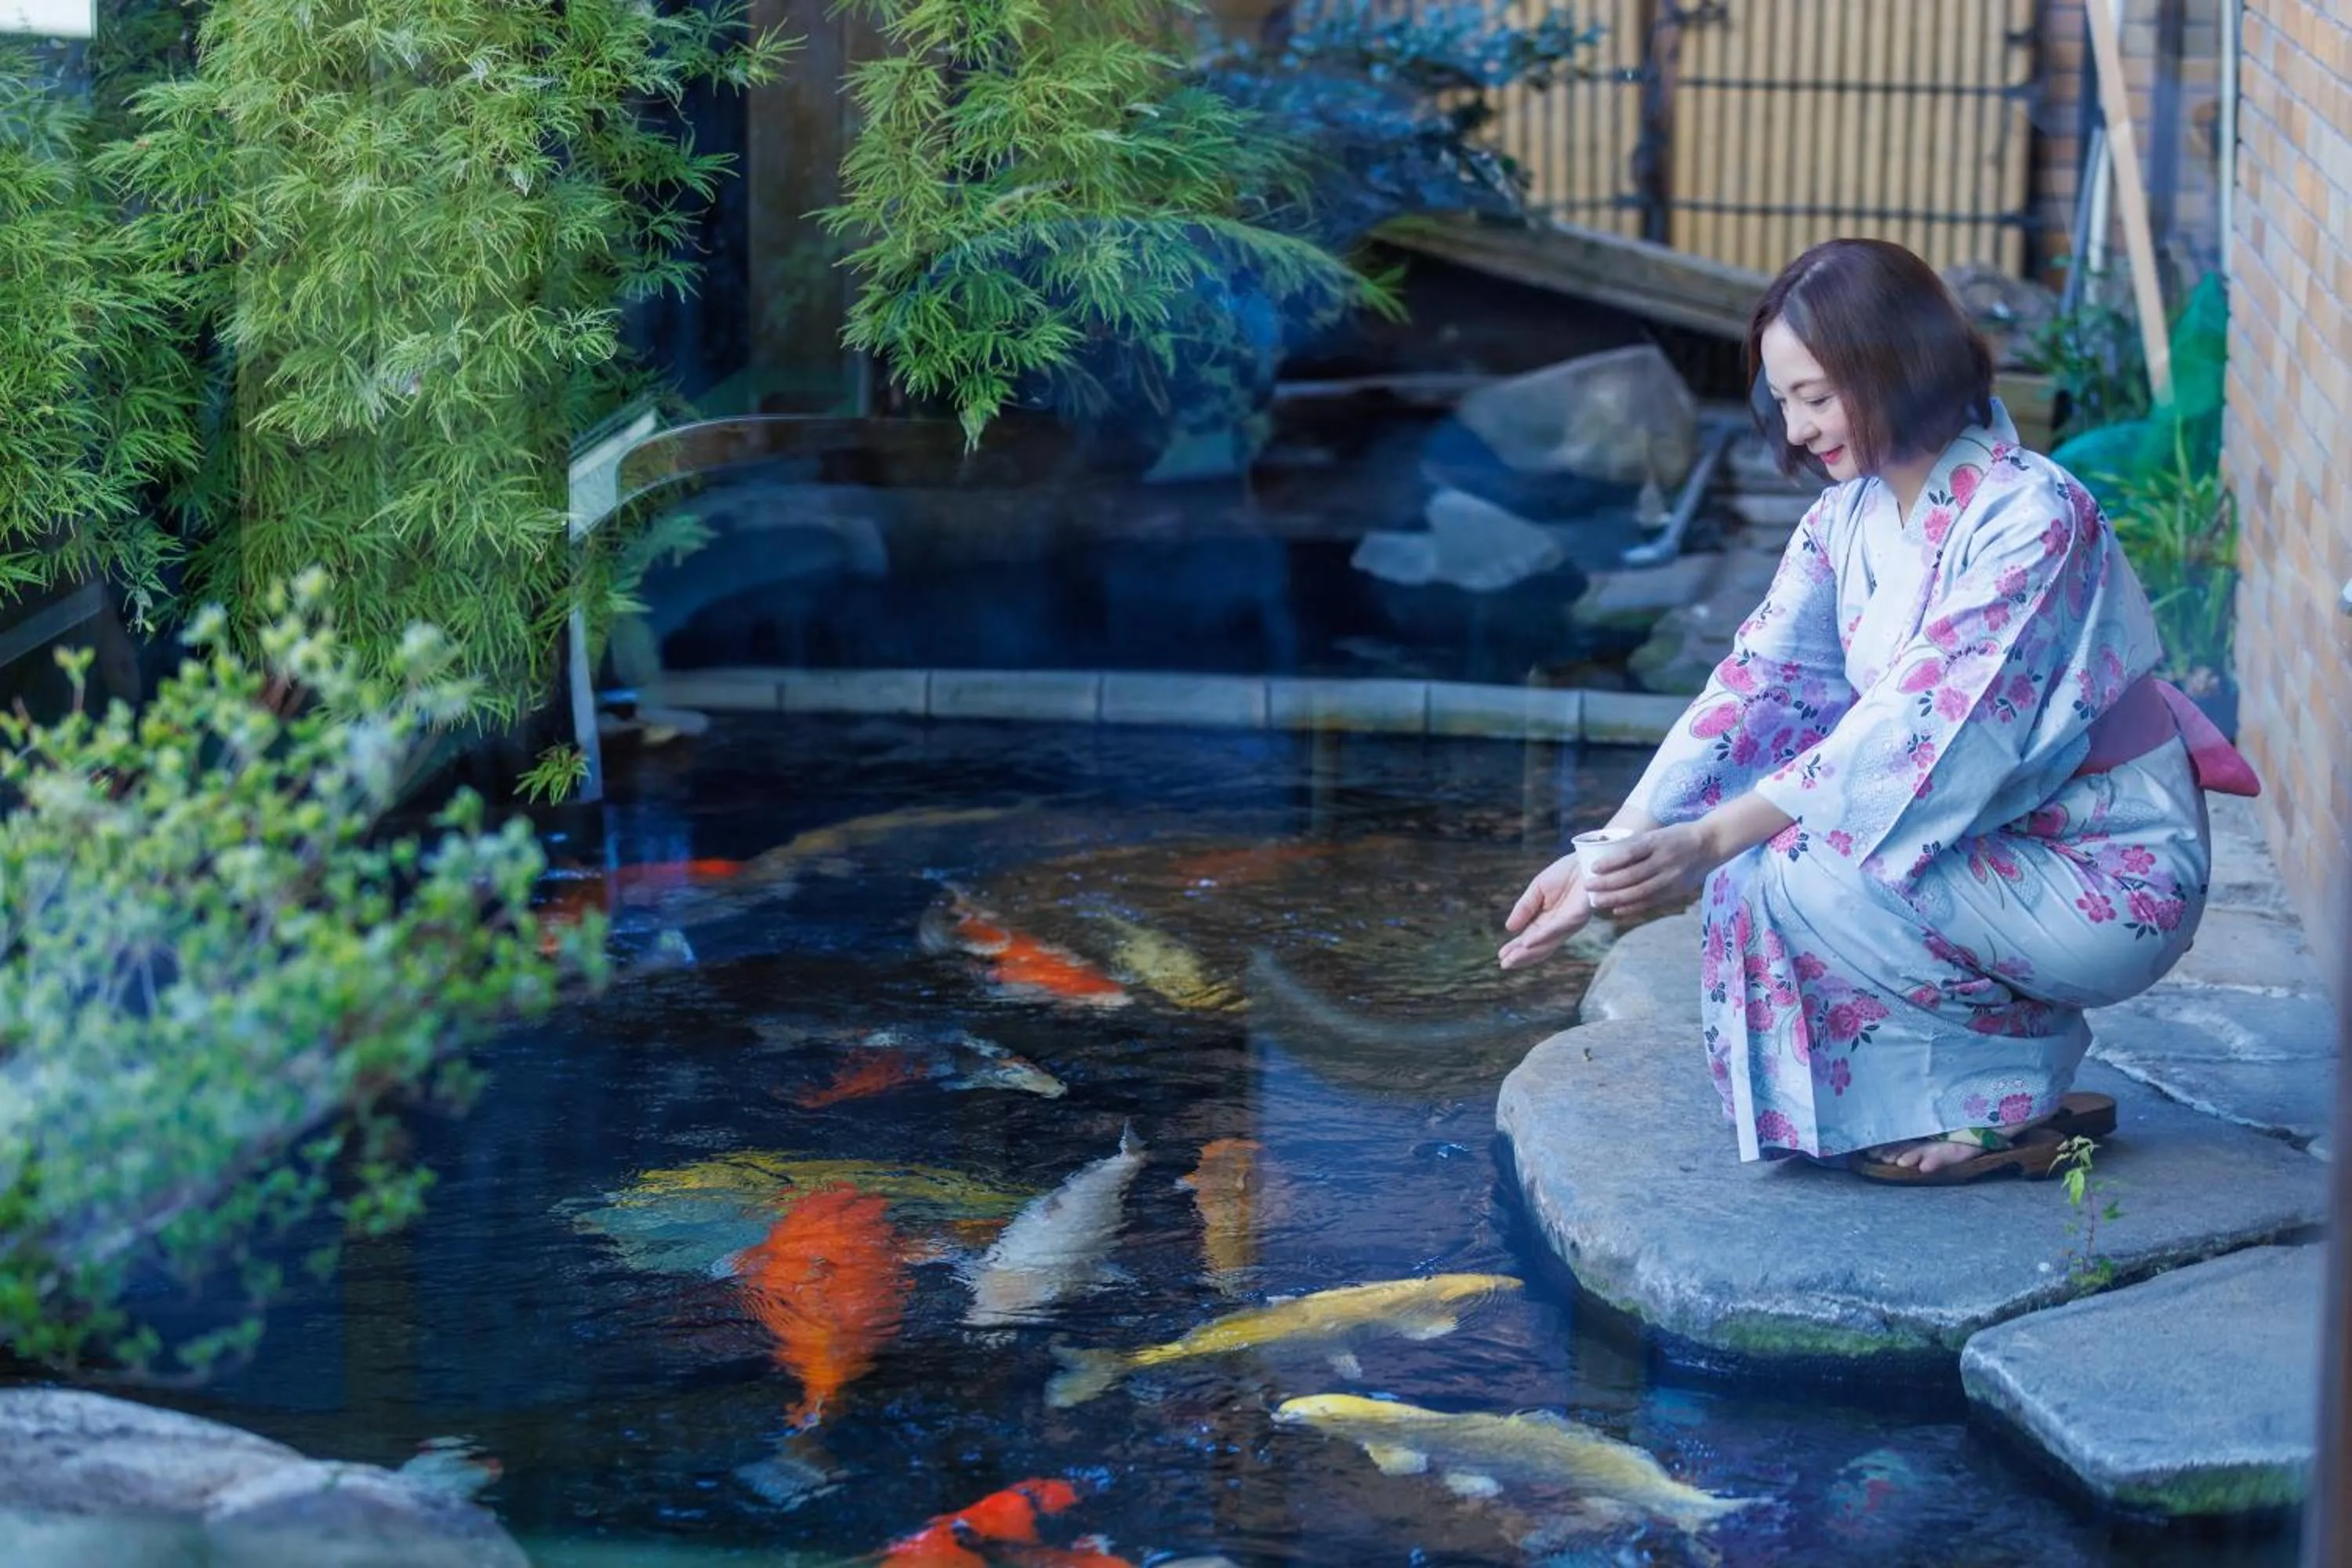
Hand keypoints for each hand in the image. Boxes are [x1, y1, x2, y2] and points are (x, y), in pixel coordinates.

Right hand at [1497, 853, 1593, 970]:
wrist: (1586, 859)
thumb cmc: (1565, 873)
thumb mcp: (1537, 889)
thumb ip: (1524, 908)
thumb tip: (1508, 928)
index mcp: (1548, 919)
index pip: (1530, 938)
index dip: (1516, 947)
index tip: (1501, 956)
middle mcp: (1559, 926)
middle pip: (1539, 947)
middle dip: (1521, 956)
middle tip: (1504, 964)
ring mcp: (1569, 923)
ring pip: (1547, 943)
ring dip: (1529, 952)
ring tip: (1512, 959)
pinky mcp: (1578, 916)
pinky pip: (1557, 929)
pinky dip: (1542, 936)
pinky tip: (1528, 942)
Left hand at [1579, 822, 1717, 918]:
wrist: (1710, 844)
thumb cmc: (1677, 836)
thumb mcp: (1657, 834)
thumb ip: (1636, 845)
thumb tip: (1606, 854)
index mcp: (1658, 842)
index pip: (1630, 853)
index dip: (1610, 862)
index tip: (1593, 868)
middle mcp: (1665, 861)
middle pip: (1632, 876)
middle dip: (1607, 884)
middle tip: (1588, 886)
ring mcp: (1671, 878)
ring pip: (1639, 892)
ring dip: (1616, 898)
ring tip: (1597, 901)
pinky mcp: (1676, 891)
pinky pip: (1650, 901)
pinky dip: (1632, 907)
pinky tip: (1616, 910)